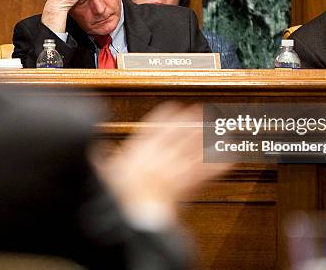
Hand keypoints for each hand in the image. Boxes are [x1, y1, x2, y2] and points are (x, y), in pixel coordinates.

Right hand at [94, 102, 231, 229]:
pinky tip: (230, 158)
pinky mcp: (187, 184)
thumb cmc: (118, 201)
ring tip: (217, 127)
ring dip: (206, 136)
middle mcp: (160, 155)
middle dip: (191, 121)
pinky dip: (220, 165)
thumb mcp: (103, 177)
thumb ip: (101, 162)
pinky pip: (207, 172)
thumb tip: (94, 152)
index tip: (174, 107)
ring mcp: (175, 168)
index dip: (166, 115)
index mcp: (139, 151)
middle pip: (179, 133)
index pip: (155, 126)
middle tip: (201, 111)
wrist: (133, 218)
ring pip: (195, 147)